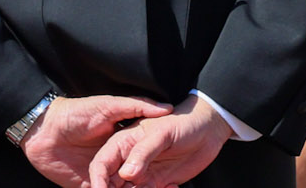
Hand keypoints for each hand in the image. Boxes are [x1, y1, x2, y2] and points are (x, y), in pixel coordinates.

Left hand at [17, 94, 169, 187]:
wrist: (41, 129)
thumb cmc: (75, 113)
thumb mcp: (107, 106)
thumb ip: (135, 107)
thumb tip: (165, 108)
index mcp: (120, 143)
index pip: (142, 158)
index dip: (158, 167)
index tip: (176, 176)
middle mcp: (113, 161)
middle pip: (135, 179)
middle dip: (146, 186)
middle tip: (169, 187)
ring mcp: (100, 176)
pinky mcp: (85, 187)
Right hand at [89, 95, 234, 187]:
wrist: (207, 130)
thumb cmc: (182, 123)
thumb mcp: (162, 134)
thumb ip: (143, 152)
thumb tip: (126, 174)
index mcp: (122, 142)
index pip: (101, 164)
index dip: (98, 181)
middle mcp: (128, 160)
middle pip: (111, 182)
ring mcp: (142, 172)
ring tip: (154, 187)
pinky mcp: (156, 182)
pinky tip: (171, 186)